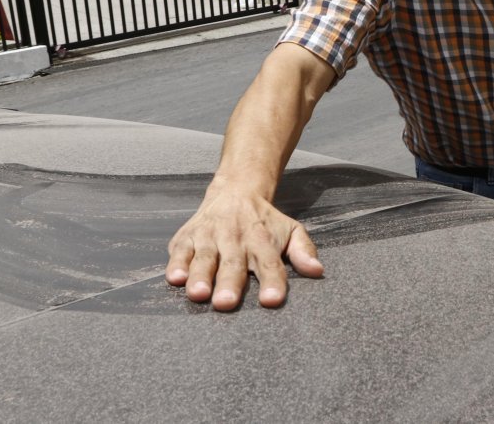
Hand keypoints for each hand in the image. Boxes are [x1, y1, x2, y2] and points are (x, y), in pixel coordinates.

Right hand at [165, 186, 323, 310]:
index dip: (272, 282)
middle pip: (233, 264)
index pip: (270, 264)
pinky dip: (177, 264)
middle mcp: (235, 238)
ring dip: (200, 277)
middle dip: (229, 284)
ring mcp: (209, 237)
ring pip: (204, 259)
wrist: (236, 190)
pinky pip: (180, 252)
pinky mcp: (186, 237)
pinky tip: (176, 278)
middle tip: (226, 303)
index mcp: (262, 241)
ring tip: (199, 294)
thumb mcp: (291, 230)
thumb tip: (317, 271)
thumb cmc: (265, 222)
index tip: (271, 300)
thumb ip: (303, 251)